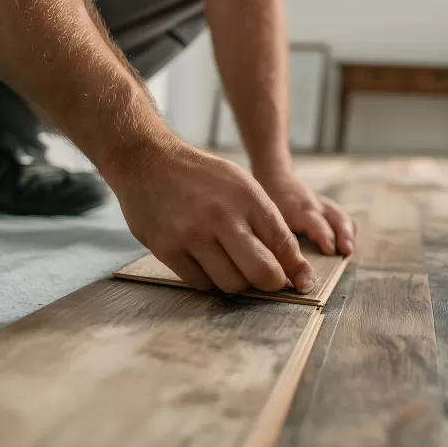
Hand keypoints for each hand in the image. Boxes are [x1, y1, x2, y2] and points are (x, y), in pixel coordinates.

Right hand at [103, 139, 315, 293]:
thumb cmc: (200, 177)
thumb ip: (267, 221)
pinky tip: (207, 263)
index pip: (284, 244)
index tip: (300, 281)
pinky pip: (201, 284)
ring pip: (231, 284)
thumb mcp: (241, 185)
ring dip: (238, 282)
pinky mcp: (168, 249)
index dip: (295, 269)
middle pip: (262, 273)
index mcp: (247, 196)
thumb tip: (292, 265)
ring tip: (233, 266)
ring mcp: (192, 235)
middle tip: (268, 281)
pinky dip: (210, 280)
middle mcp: (222, 216)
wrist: (147, 162)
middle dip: (272, 283)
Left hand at [256, 170, 356, 256]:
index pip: (318, 225)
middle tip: (347, 252)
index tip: (330, 252)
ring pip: (342, 218)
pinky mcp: (328, 208)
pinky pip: (343, 217)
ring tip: (350, 250)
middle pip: (337, 219)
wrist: (276, 179)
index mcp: (300, 211)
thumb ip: (280, 237)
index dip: (325, 238)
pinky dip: (348, 230)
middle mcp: (316, 207)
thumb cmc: (271, 203)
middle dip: (344, 236)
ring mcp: (324, 205)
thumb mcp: (270, 218)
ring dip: (349, 234)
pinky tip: (349, 243)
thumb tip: (287, 261)